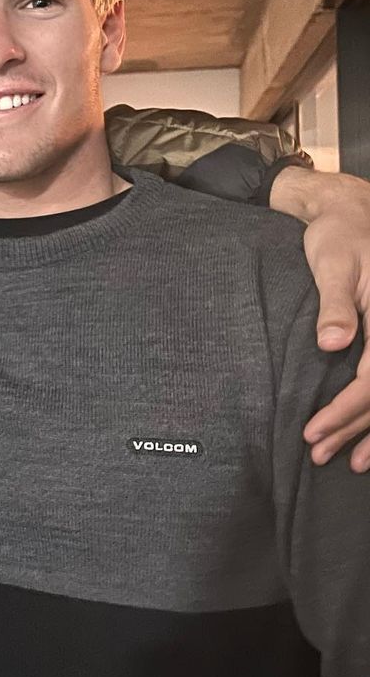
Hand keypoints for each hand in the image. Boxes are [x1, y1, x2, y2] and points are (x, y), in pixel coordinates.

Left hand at [276, 168, 369, 470]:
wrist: (352, 214)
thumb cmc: (340, 237)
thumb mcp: (334, 264)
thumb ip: (336, 304)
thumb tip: (333, 343)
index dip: (345, 410)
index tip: (312, 431)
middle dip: (353, 428)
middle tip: (318, 454)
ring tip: (346, 462)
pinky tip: (367, 440)